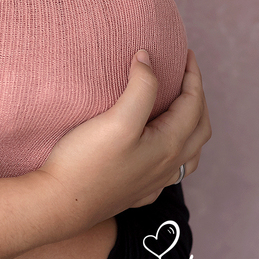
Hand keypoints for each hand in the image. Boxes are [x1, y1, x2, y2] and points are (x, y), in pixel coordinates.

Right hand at [37, 49, 209, 227]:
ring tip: (180, 109)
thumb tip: (147, 59)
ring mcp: (153, 183)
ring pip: (189, 154)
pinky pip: (170, 171)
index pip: (193, 103)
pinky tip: (158, 148)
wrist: (59, 205)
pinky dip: (175, 151)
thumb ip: (140, 87)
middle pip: (199, 127)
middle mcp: (167, 166)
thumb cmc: (86, 162)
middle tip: (186, 74)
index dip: (192, 75)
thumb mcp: (117, 120)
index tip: (186, 53)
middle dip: (197, 97)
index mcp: (169, 145)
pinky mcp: (137, 193)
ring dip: (192, 126)